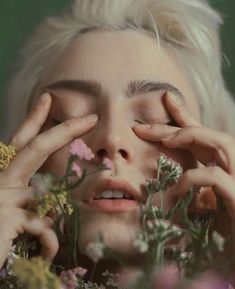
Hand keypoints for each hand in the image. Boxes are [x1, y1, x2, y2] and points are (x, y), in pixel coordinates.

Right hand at [0, 92, 98, 267]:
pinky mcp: (6, 217)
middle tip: (92, 117)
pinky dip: (51, 242)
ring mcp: (1, 197)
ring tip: (46, 245)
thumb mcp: (16, 218)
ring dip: (53, 221)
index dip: (33, 119)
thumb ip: (32, 205)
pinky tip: (46, 256)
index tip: (47, 98)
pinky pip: (46, 225)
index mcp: (3, 179)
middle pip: (35, 148)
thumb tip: (54, 206)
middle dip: (65, 130)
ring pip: (47, 194)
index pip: (21, 142)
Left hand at [133, 92, 234, 266]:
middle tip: (144, 126)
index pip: (202, 137)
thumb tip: (164, 180)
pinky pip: (215, 177)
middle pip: (208, 135)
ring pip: (223, 143)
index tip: (167, 99)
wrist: (234, 262)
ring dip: (192, 138)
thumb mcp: (192, 208)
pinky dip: (193, 179)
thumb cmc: (215, 239)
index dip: (185, 117)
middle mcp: (233, 170)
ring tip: (166, 139)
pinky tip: (176, 191)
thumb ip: (182, 190)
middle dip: (177, 125)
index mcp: (220, 171)